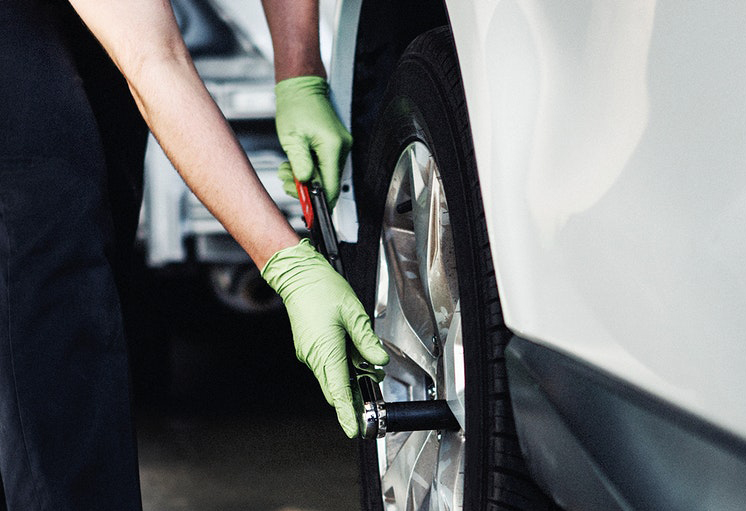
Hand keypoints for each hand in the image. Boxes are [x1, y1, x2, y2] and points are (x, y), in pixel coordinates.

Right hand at [261, 239, 388, 437]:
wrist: (298, 275)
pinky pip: (327, 364)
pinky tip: (354, 352)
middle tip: (375, 385)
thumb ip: (366, 340)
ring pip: (332, 376)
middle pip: (336, 388)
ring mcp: (310, 352)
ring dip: (351, 376)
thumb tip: (378, 361)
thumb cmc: (322, 289)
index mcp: (326, 349)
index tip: (353, 428)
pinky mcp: (310, 346)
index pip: (338, 390)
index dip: (347, 412)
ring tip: (369, 363)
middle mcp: (314, 355)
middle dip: (355, 393)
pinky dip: (343, 365)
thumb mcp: (354, 312)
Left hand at [274, 76, 352, 207]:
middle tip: (288, 182)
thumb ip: (300, 164)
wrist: (301, 88)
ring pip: (326, 175)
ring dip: (306, 178)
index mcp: (333, 146)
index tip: (311, 211)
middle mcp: (342, 147)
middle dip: (307, 187)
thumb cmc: (296, 107)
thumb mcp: (292, 139)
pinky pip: (325, 165)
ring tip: (288, 169)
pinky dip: (310, 169)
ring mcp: (341, 146)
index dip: (321, 202)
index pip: (332, 185)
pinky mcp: (336, 145)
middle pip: (329, 183)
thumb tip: (306, 184)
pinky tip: (297, 163)